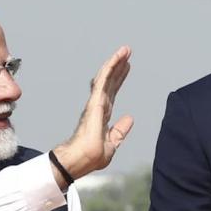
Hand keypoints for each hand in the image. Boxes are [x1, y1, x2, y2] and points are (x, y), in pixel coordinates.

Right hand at [54, 46, 133, 183]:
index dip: (119, 79)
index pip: (112, 92)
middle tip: (127, 53)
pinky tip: (117, 58)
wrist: (81, 160)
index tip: (126, 67)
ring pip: (106, 77)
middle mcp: (98, 106)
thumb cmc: (90, 156)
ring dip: (115, 62)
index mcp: (102, 115)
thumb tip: (129, 119)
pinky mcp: (95, 102)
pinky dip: (110, 68)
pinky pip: (103, 81)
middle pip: (110, 82)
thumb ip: (119, 131)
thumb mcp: (112, 144)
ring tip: (125, 50)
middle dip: (119, 67)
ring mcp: (96, 103)